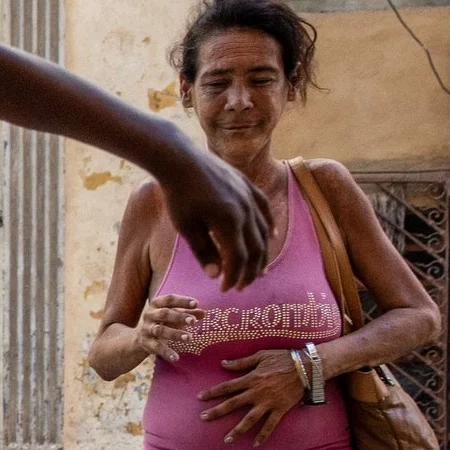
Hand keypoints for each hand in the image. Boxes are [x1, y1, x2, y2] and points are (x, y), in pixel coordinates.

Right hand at [135, 292, 200, 360]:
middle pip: (164, 313)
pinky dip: (166, 352)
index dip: (182, 301)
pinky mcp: (146, 343)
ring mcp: (147, 329)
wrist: (140, 338)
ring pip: (160, 330)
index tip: (195, 304)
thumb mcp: (175, 316)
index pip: (169, 299)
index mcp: (157, 304)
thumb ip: (189, 313)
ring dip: (174, 334)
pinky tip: (176, 357)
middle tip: (193, 321)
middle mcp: (150, 315)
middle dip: (179, 317)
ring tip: (189, 338)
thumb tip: (204, 313)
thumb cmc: (163, 322)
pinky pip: (156, 347)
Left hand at [160, 148, 271, 289]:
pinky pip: (265, 210)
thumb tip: (216, 275)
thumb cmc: (179, 195)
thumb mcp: (187, 227)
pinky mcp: (248, 187)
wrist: (181, 160)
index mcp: (228, 223)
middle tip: (242, 286)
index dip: (234, 277)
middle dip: (250, 271)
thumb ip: (203, 252)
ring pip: (263, 232)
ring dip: (262, 253)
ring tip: (256, 270)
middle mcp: (245, 211)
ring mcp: (249, 197)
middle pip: (256, 249)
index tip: (224, 289)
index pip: (238, 259)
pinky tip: (270, 237)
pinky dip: (269, 226)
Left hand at [200, 350, 306, 445]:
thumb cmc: (284, 358)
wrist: (307, 367)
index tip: (199, 397)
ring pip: (249, 419)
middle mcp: (256, 392)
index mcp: (251, 378)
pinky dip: (262, 435)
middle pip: (232, 404)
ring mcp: (268, 402)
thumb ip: (241, 362)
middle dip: (217, 412)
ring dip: (237, 430)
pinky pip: (270, 425)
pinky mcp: (280, 409)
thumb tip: (223, 363)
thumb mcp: (261, 355)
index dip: (212, 392)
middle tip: (203, 418)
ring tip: (226, 440)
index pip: (227, 387)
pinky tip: (255, 444)